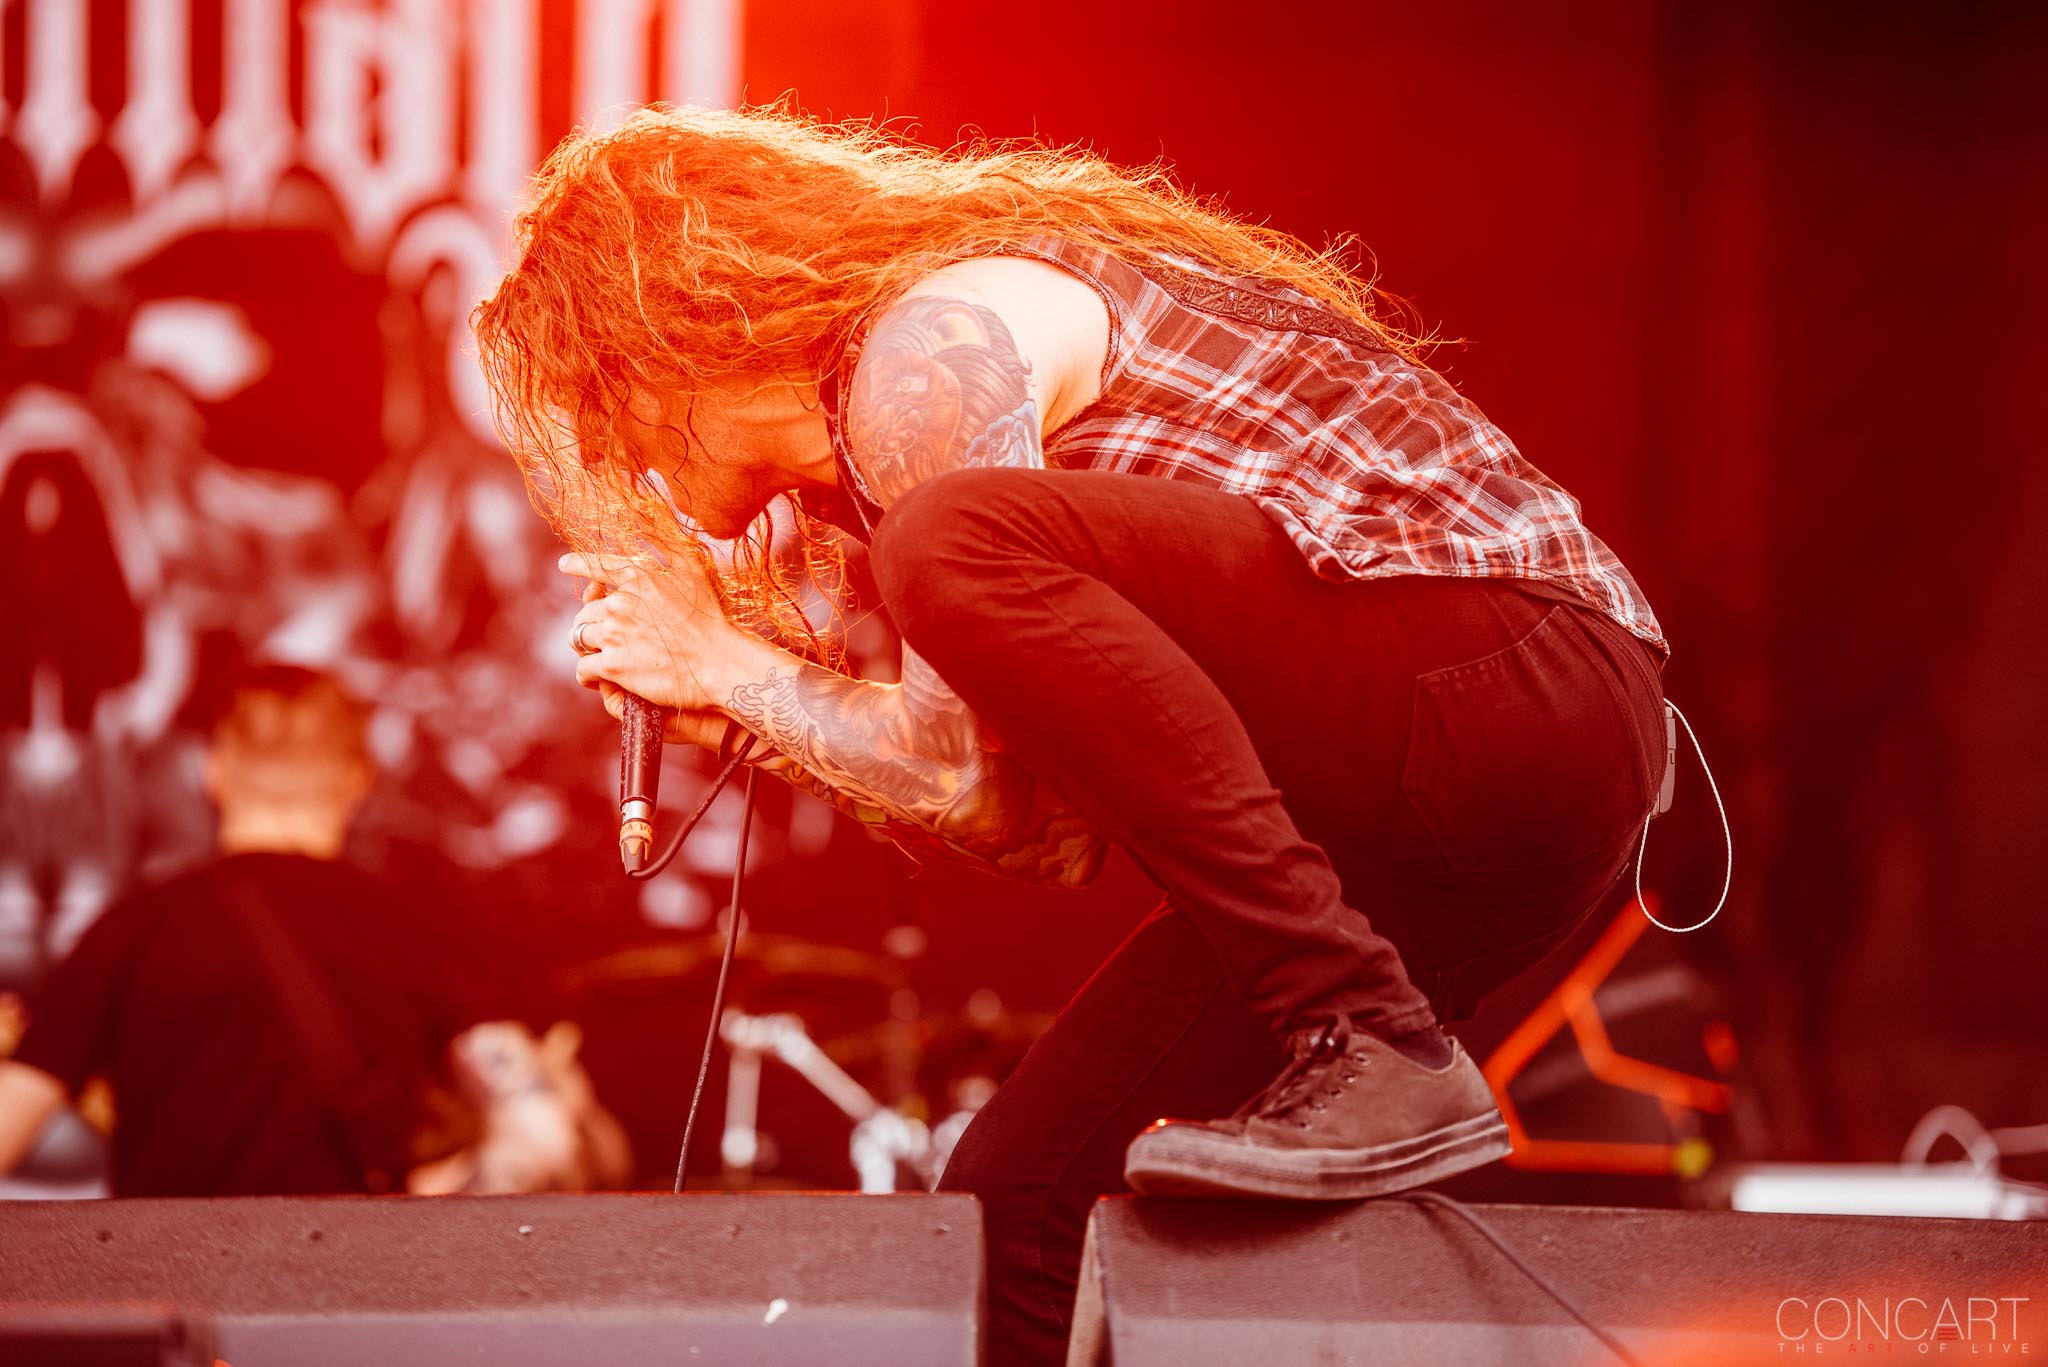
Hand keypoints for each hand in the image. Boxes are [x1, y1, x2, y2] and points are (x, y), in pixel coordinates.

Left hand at [561, 550, 747, 745]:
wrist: (719, 663)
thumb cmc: (710, 617)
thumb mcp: (693, 568)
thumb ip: (666, 539)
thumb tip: (645, 510)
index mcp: (637, 576)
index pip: (594, 566)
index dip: (577, 565)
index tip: (565, 565)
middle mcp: (619, 603)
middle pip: (586, 611)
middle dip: (594, 621)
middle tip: (611, 634)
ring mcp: (613, 635)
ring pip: (580, 638)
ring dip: (589, 647)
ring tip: (603, 655)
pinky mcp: (613, 666)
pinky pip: (584, 669)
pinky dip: (589, 675)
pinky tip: (598, 678)